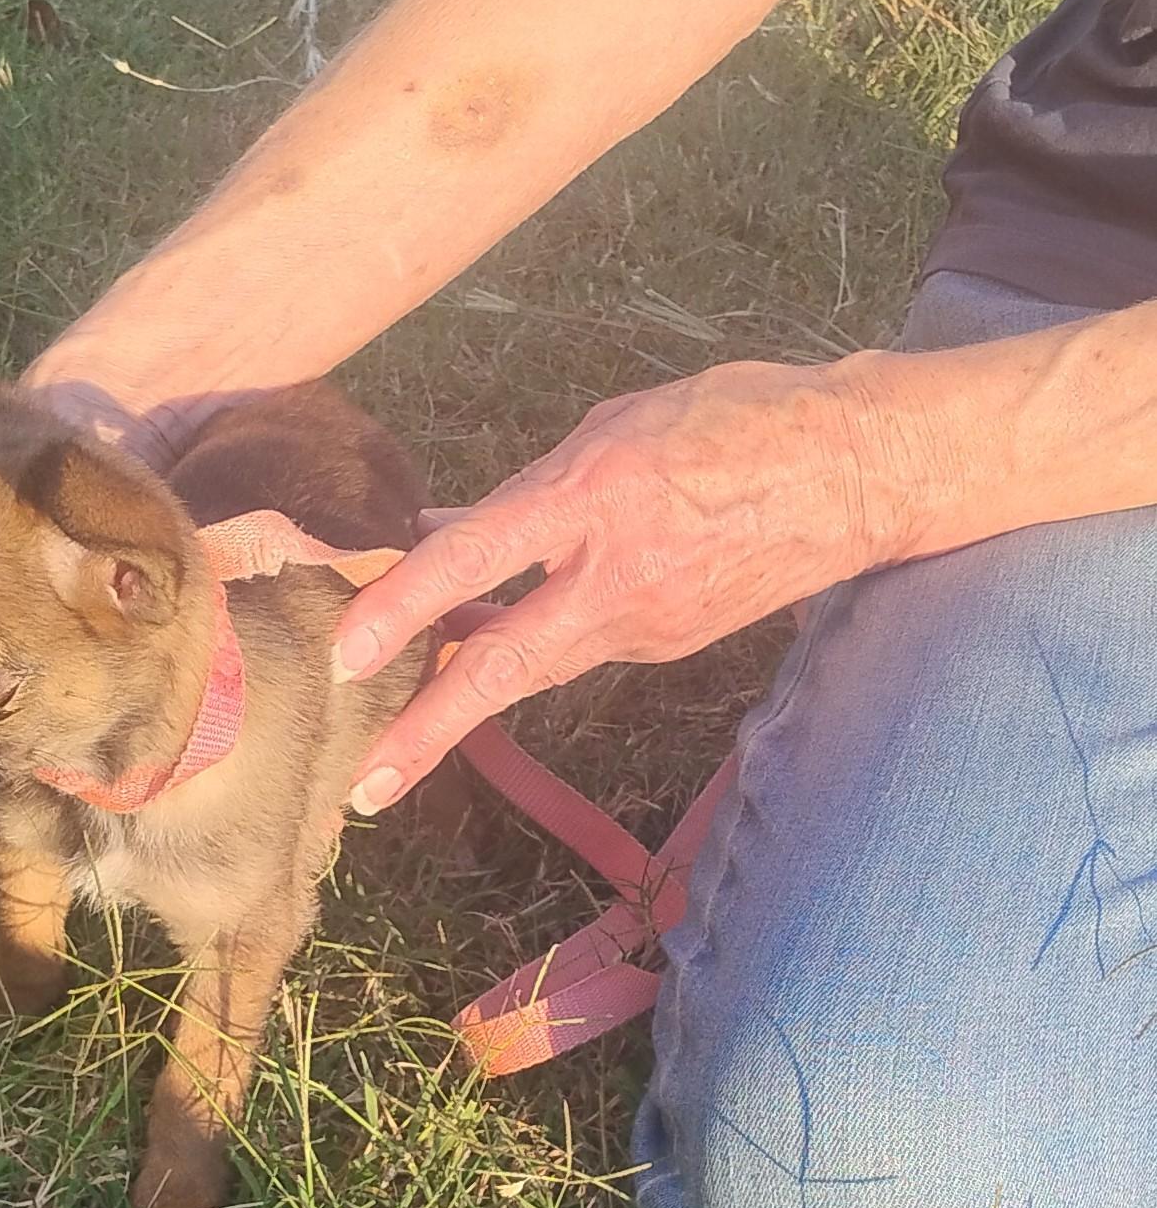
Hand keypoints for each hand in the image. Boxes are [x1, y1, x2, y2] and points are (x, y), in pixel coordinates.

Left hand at [333, 354, 916, 813]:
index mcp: (595, 497)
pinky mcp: (666, 645)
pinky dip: (531, 642)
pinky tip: (494, 632)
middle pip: (501, 668)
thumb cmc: (734, 421)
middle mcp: (615, 577)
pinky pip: (576, 647)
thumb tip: (443, 527)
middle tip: (365, 787)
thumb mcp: (613, 428)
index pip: (476, 557)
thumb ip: (524, 488)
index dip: (404, 605)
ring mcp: (645, 624)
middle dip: (426, 733)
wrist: (861, 472)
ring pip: (532, 665)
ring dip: (464, 689)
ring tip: (401, 725)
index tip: (344, 651)